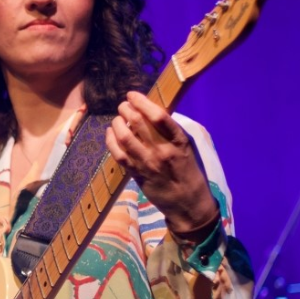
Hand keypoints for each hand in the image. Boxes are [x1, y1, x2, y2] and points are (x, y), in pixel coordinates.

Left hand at [105, 91, 218, 232]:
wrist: (187, 202)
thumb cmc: (188, 171)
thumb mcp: (186, 147)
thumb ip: (169, 131)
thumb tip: (147, 112)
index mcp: (179, 141)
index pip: (158, 115)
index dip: (141, 101)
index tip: (132, 95)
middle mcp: (162, 150)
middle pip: (138, 123)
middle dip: (126, 109)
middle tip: (123, 105)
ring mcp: (148, 163)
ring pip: (125, 137)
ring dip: (117, 123)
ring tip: (117, 118)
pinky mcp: (136, 174)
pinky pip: (118, 154)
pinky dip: (111, 140)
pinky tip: (110, 132)